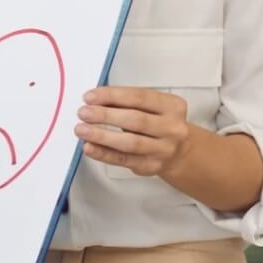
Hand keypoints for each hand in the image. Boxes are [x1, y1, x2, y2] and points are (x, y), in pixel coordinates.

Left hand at [75, 86, 192, 177]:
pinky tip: (89, 147)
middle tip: (83, 113)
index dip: (112, 96)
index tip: (90, 96)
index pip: (139, 97)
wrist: (180, 152)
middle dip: (105, 116)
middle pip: (135, 120)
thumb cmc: (159, 123)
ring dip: (102, 136)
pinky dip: (104, 154)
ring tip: (81, 130)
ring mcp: (163, 150)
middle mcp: (172, 128)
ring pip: (130, 143)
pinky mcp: (151, 166)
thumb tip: (95, 102)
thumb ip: (127, 103)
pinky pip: (123, 160)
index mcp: (173, 106)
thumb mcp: (151, 107)